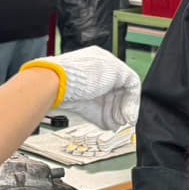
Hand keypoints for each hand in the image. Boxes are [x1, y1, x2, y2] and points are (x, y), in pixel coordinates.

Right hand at [22, 46, 139, 129]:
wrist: (56, 84)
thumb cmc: (61, 93)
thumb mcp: (84, 105)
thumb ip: (99, 112)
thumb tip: (110, 125)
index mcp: (90, 70)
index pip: (108, 89)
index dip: (111, 107)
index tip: (112, 121)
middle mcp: (101, 65)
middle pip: (118, 90)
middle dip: (118, 110)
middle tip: (119, 123)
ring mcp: (109, 64)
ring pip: (126, 89)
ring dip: (125, 109)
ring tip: (121, 122)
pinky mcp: (117, 68)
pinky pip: (132, 85)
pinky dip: (131, 103)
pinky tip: (126, 115)